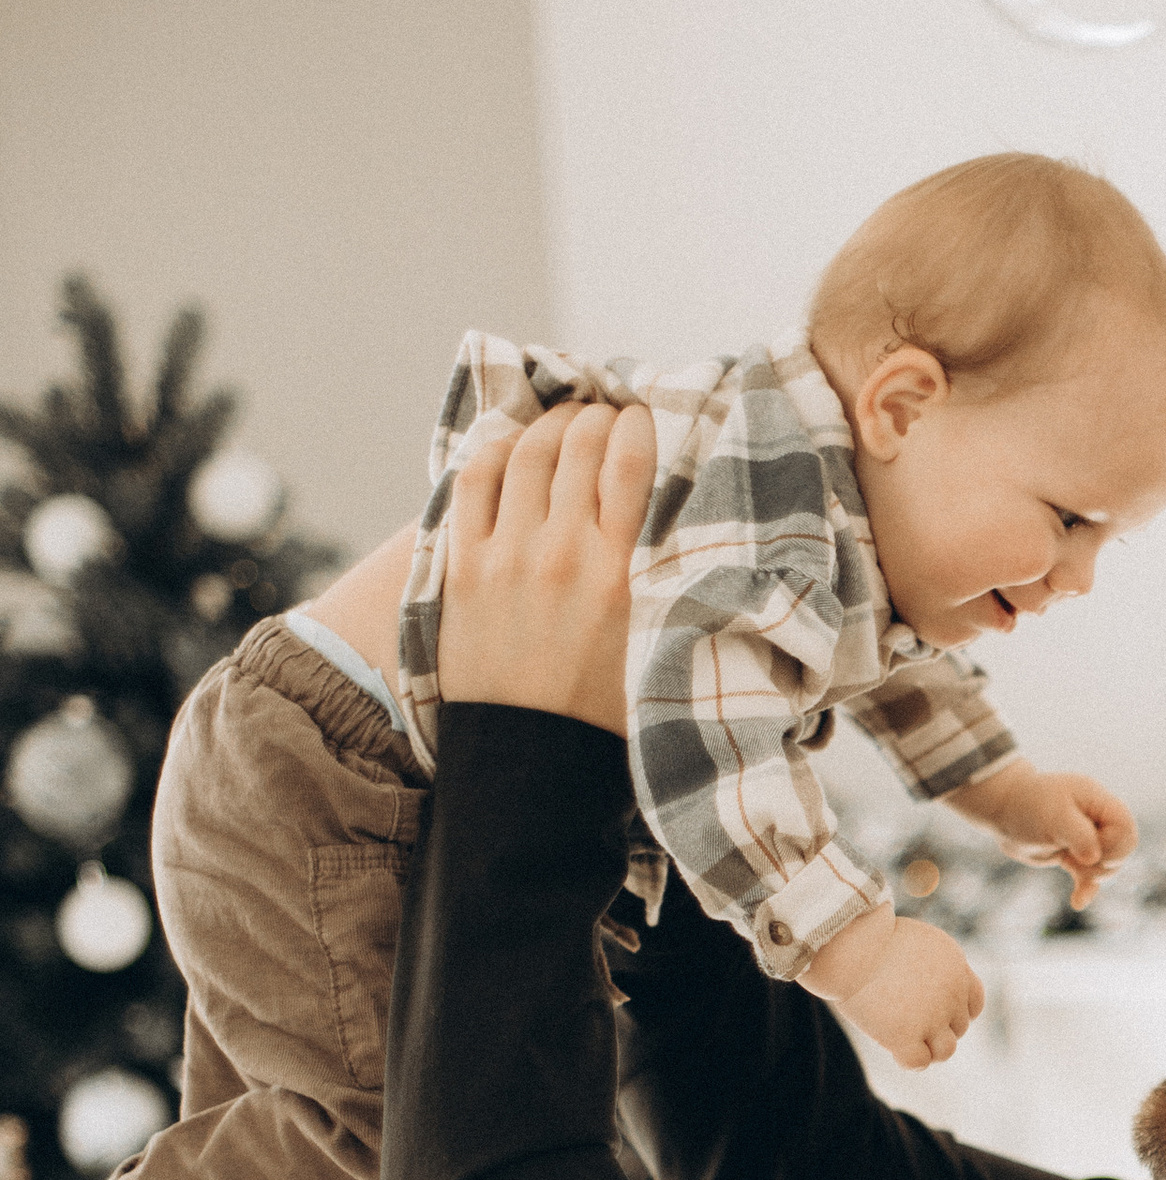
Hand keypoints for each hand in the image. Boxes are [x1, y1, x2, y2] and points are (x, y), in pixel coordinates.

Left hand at [440, 401, 652, 732]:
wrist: (531, 763)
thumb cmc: (606, 714)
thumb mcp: (657, 646)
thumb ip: (667, 583)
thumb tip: (687, 522)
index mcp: (621, 573)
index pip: (631, 459)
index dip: (638, 424)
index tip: (643, 420)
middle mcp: (563, 553)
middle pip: (579, 443)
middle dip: (596, 417)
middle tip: (603, 418)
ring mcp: (506, 556)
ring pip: (527, 452)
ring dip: (548, 425)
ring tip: (562, 424)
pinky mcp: (463, 567)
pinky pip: (474, 481)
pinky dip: (495, 451)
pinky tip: (510, 448)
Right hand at [802, 908, 985, 1066]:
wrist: (851, 945)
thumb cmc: (870, 938)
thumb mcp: (913, 942)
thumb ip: (928, 966)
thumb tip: (924, 992)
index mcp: (956, 967)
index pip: (974, 1003)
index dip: (956, 1012)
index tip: (934, 1012)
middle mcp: (952, 994)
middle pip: (958, 1027)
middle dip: (937, 1028)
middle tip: (906, 1020)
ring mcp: (932, 1017)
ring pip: (946, 1050)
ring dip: (929, 1049)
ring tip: (905, 1040)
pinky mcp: (906, 1035)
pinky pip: (919, 1062)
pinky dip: (909, 1060)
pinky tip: (894, 1050)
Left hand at [951, 759, 1137, 912]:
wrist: (1003, 812)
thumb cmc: (1028, 806)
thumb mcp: (1053, 816)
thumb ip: (1078, 835)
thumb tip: (1094, 858)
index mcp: (1098, 803)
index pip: (1126, 828)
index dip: (1115, 846)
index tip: (1091, 851)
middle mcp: (1098, 820)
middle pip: (1122, 850)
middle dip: (1103, 863)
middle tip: (1077, 860)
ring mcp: (1088, 839)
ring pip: (1107, 866)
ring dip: (1092, 876)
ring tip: (1070, 867)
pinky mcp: (1075, 856)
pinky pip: (1090, 877)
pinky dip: (1086, 890)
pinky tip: (1077, 902)